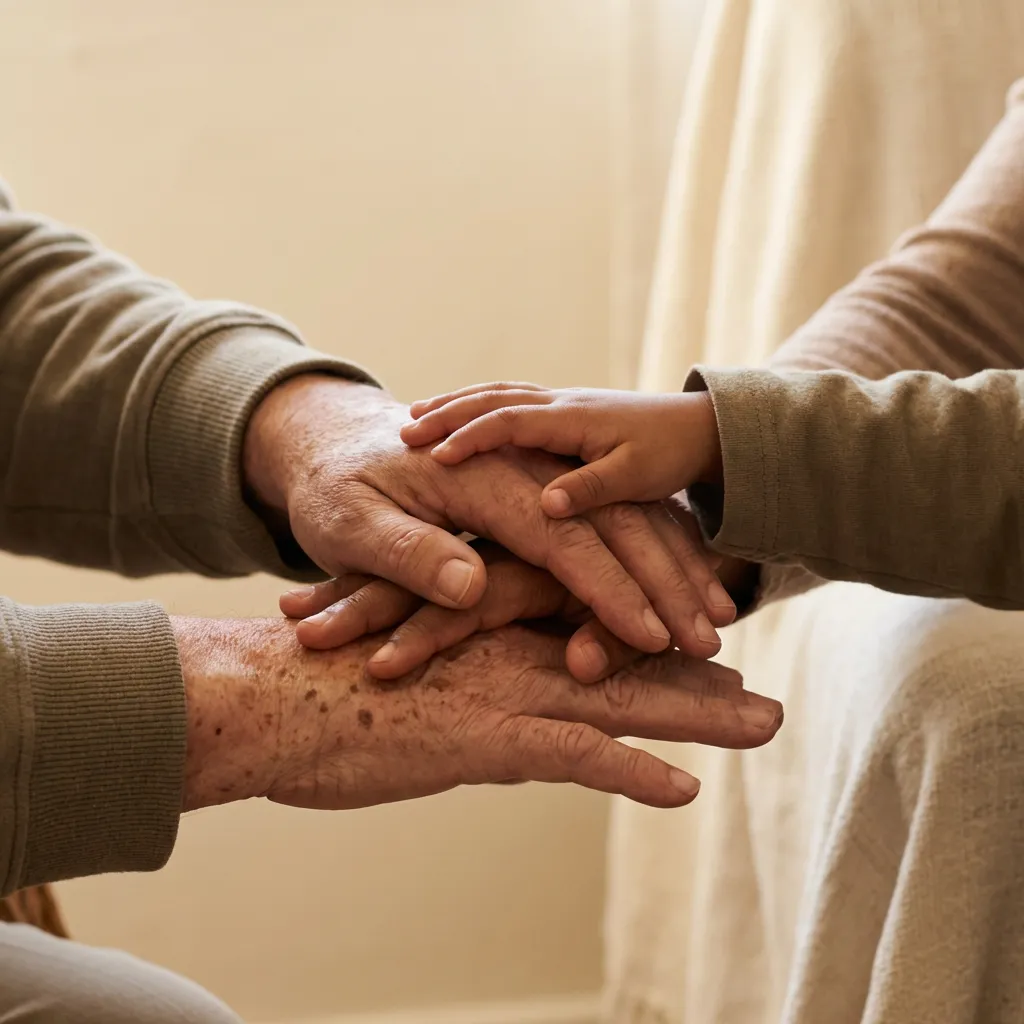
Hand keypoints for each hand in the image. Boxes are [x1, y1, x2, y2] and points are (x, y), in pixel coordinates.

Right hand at [174, 618, 782, 811]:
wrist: (264, 694)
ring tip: (763, 725)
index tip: (703, 667)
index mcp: (496, 624)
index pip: (592, 625)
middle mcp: (512, 646)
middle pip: (626, 657)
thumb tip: (500, 707)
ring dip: (696, 715)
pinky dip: (628, 772)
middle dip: (698, 680)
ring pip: (620, 697)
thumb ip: (462, 677)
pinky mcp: (480, 735)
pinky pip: (571, 754)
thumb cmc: (329, 685)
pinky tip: (680, 791)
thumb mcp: (410, 667)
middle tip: (764, 700)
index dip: (652, 647)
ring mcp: (501, 687)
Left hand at [244, 376, 733, 658]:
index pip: (562, 537)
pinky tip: (678, 596)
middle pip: (610, 528)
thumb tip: (474, 589)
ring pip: (617, 526)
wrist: (327, 445)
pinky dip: (640, 564)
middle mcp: (518, 475)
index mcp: (480, 479)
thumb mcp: (349, 520)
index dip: (610, 590)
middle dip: (664, 583)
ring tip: (717, 623)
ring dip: (668, 571)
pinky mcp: (529, 505)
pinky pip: (599, 531)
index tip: (657, 639)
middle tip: (714, 637)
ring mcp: (529, 485)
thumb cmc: (331, 487)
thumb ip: (409, 552)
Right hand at [401, 382, 723, 517]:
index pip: (511, 420)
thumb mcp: (639, 475)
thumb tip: (548, 507)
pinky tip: (460, 419)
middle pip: (494, 400)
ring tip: (417, 419)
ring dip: (458, 406)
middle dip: (449, 415)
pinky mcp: (563, 415)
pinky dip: (478, 407)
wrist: (702, 426)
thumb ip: (594, 489)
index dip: (472, 436)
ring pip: (498, 396)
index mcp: (574, 420)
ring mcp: (560, 406)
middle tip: (405, 430)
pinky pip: (510, 402)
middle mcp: (561, 405)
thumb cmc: (672, 452)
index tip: (435, 455)